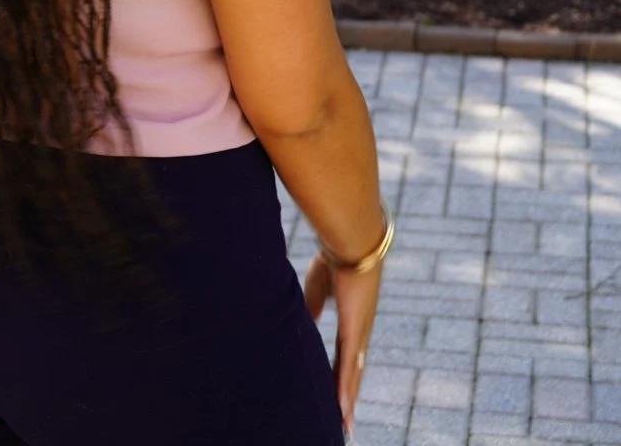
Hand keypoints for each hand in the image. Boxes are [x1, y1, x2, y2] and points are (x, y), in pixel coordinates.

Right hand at [303, 248, 381, 436]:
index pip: (342, 355)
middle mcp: (358, 331)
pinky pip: (348, 366)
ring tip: (344, 425)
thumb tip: (306, 320)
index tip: (335, 395)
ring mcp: (360, 333)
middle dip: (346, 396)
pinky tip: (343, 408)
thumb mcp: (318, 284)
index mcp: (350, 319)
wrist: (351, 240)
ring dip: (347, 401)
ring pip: (352, 375)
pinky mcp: (356, 331)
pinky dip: (345, 389)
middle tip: (344, 423)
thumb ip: (313, 305)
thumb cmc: (335, 256)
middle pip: (350, 371)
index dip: (338, 376)